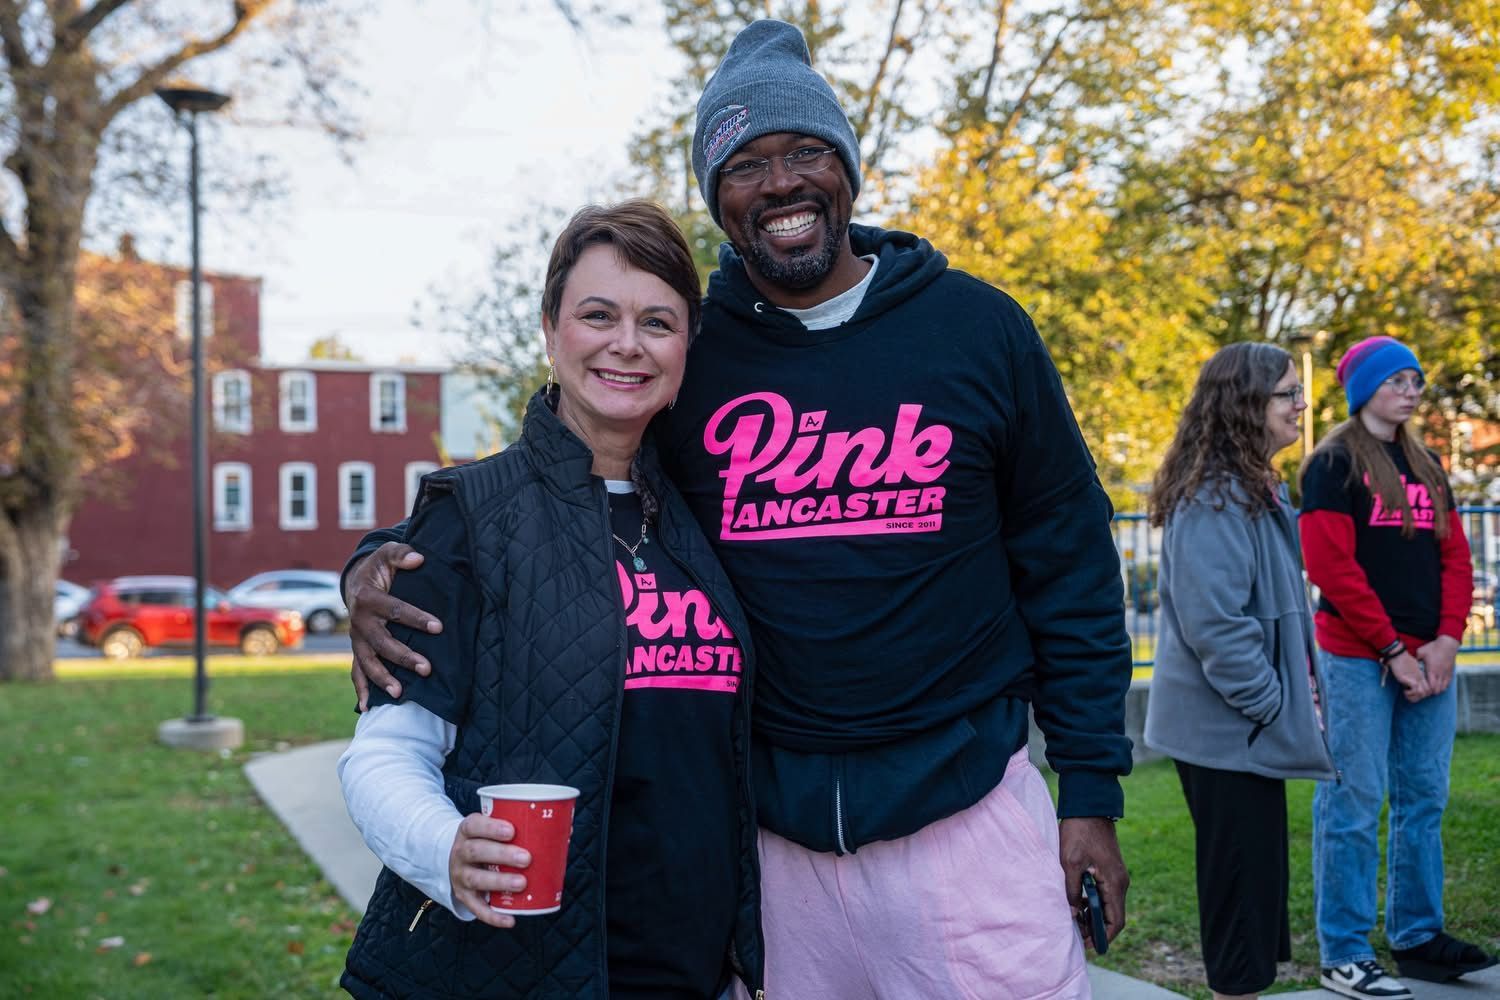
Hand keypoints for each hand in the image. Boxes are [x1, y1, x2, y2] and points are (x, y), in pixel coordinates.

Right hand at [347, 542, 441, 709]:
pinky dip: (360, 690)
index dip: (416, 618)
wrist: (356, 580)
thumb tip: (419, 559)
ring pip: (367, 662)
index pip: (394, 609)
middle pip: (381, 642)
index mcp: (367, 598)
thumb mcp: (387, 554)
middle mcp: (359, 621)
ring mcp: (356, 638)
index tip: (438, 627)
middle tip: (427, 668)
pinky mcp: (358, 649)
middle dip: (403, 656)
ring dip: (382, 679)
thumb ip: (402, 555)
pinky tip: (367, 708)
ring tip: (400, 693)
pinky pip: (356, 672)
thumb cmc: (379, 567)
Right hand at [448, 813, 530, 928]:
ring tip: (522, 883)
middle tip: (526, 858)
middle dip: (501, 855)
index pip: (474, 825)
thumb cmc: (489, 841)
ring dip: (499, 881)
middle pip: (476, 851)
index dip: (491, 827)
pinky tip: (510, 919)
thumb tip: (567, 830)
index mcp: (468, 831)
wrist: (461, 861)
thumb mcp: (495, 829)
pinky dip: (493, 916)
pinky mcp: (464, 896)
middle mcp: (460, 852)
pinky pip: (477, 908)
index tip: (512, 830)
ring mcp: (460, 875)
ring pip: (475, 878)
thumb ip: (523, 828)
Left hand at [1059, 816, 1127, 949]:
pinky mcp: (1110, 870)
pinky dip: (1094, 904)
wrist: (1089, 806)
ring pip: (1109, 906)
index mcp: (1114, 883)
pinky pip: (1105, 894)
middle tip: (1077, 937)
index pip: (1116, 922)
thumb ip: (1072, 890)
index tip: (1087, 946)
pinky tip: (1078, 906)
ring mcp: (1116, 876)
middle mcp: (1120, 883)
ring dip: (1094, 917)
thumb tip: (1073, 914)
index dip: (1103, 937)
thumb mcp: (1070, 862)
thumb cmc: (1079, 832)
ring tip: (1075, 924)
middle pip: (1113, 917)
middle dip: (1097, 930)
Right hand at [1386, 650, 1430, 702]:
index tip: (1414, 692)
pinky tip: (1404, 691)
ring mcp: (1417, 679)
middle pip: (1428, 692)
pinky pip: (1416, 690)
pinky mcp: (1411, 680)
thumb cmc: (1401, 660)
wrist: (1398, 655)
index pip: (1429, 688)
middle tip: (1410, 695)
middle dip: (1419, 697)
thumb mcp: (1410, 667)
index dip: (1423, 693)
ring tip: (1407, 694)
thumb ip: (1412, 673)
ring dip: (1415, 697)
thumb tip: (1410, 679)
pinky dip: (1410, 694)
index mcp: (1421, 675)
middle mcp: (1421, 678)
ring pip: (1424, 693)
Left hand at [1415, 635, 1458, 694]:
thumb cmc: (1433, 647)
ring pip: (1443, 688)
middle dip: (1430, 692)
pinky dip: (1443, 686)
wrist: (1448, 644)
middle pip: (1437, 689)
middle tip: (1425, 690)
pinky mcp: (1451, 672)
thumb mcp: (1421, 652)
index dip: (1426, 690)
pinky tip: (1438, 684)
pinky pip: (1448, 684)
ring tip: (1431, 688)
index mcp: (1432, 670)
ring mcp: (1446, 673)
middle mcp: (1440, 674)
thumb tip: (1409, 663)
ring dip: (1437, 689)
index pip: (1430, 686)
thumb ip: (1415, 659)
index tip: (1420, 689)